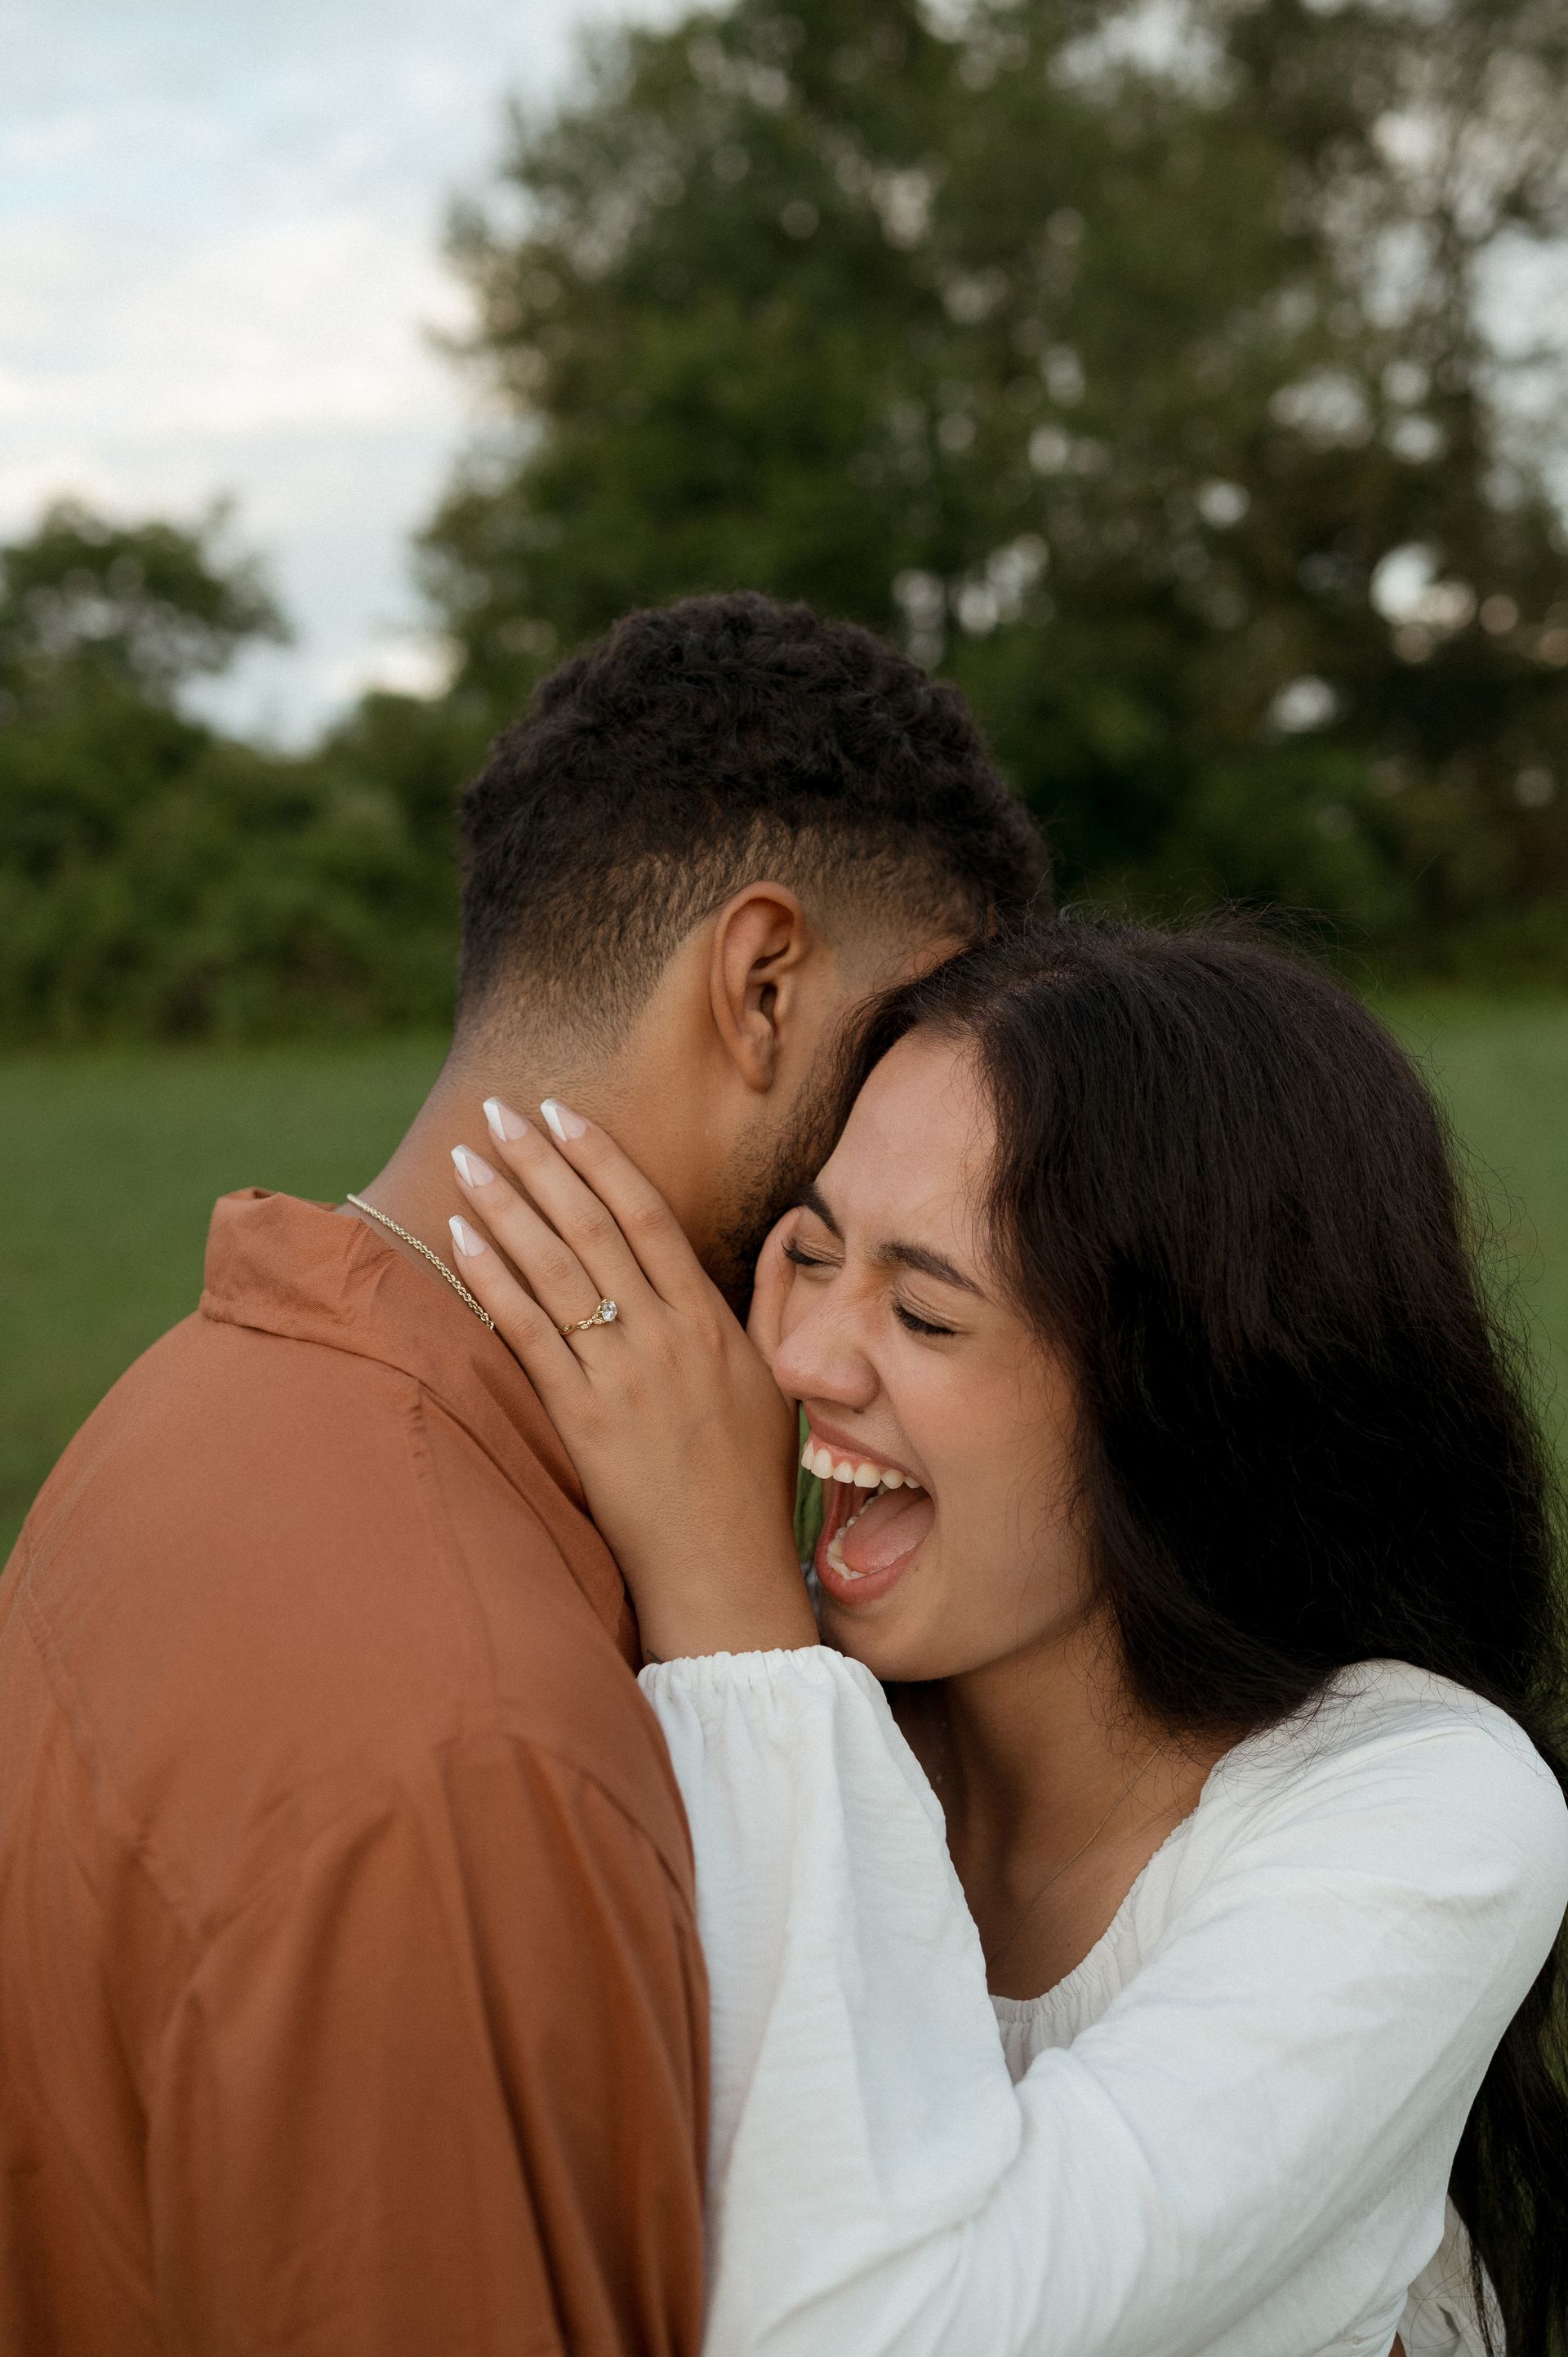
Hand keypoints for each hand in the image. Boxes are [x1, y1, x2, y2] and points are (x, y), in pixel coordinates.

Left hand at [447, 1101, 816, 1663]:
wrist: (723, 1570)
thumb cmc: (751, 1481)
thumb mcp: (778, 1379)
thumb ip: (776, 1297)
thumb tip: (786, 1226)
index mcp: (711, 1321)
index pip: (648, 1216)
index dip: (600, 1158)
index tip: (561, 1112)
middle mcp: (666, 1337)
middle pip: (593, 1227)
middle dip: (542, 1162)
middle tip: (498, 1110)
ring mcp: (623, 1377)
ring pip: (556, 1270)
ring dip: (506, 1206)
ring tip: (468, 1157)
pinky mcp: (583, 1420)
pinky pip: (530, 1334)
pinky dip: (494, 1280)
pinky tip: (461, 1237)